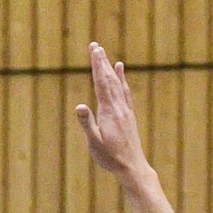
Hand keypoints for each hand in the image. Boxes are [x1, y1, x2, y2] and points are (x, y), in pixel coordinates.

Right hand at [74, 43, 150, 182]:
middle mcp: (119, 107)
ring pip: (117, 84)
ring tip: (106, 55)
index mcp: (109, 111)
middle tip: (96, 46)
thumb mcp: (95, 143)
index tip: (95, 50)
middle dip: (102, 62)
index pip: (102, 83)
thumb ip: (87, 124)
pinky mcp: (128, 115)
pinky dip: (122, 79)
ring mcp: (125, 110)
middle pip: (109, 79)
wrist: (133, 167)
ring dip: (110, 68)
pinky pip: (124, 92)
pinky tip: (120, 72)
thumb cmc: (111, 157)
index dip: (97, 66)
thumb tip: (79, 105)